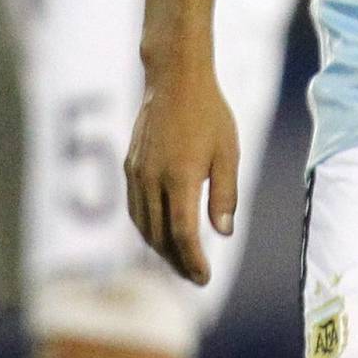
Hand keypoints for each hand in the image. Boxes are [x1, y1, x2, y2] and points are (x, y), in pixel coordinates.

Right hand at [124, 55, 239, 285]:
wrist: (175, 79)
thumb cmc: (209, 113)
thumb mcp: (228, 152)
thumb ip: (224, 194)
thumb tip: (222, 234)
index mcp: (180, 178)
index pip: (182, 235)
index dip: (192, 262)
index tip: (204, 279)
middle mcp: (153, 180)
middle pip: (159, 237)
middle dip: (177, 262)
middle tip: (196, 277)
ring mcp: (137, 174)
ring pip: (143, 226)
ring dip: (160, 250)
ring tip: (180, 262)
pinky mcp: (130, 167)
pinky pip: (135, 209)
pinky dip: (147, 229)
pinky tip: (160, 234)